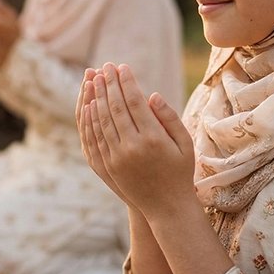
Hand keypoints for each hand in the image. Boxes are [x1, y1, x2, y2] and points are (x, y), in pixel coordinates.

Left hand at [82, 63, 196, 219]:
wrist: (166, 206)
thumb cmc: (180, 171)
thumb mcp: (184, 144)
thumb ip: (170, 118)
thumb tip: (152, 94)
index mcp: (153, 138)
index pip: (134, 102)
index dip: (126, 82)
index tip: (122, 66)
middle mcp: (132, 147)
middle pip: (115, 107)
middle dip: (109, 84)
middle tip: (105, 66)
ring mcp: (117, 157)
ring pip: (102, 120)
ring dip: (96, 97)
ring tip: (94, 79)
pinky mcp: (107, 166)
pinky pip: (95, 137)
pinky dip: (90, 119)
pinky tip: (89, 104)